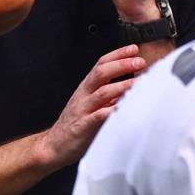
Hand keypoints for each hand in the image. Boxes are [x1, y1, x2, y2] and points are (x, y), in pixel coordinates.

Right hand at [38, 45, 145, 166]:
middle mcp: (84, 95)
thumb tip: (132, 84)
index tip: (134, 49)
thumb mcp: (91, 103)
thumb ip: (108, 93)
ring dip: (121, 86)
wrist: (54, 145)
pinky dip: (112, 111)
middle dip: (122, 65)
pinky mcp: (84, 126)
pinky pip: (99, 116)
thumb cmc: (76, 124)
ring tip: (139, 83)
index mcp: (86, 87)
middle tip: (140, 62)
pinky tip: (124, 108)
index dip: (117, 54)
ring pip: (102, 92)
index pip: (101, 64)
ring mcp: (83, 110)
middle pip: (101, 73)